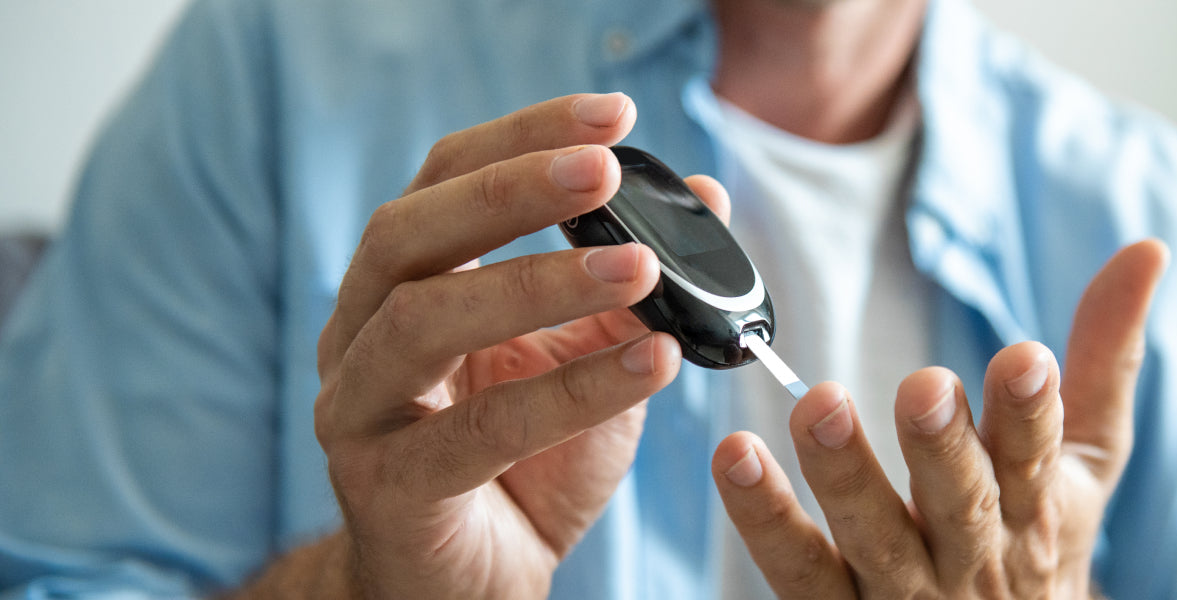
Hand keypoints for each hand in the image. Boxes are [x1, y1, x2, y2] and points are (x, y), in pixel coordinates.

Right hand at [307, 93, 727, 597]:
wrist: (473, 586)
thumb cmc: (524, 466)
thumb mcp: (588, 356)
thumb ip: (632, 283)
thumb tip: (706, 197)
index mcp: (402, 284)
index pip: (445, 182)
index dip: (522, 138)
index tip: (613, 116)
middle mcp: (361, 333)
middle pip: (409, 231)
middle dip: (510, 190)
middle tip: (603, 169)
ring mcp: (359, 409)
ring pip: (422, 319)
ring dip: (536, 283)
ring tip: (638, 269)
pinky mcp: (388, 486)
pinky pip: (479, 431)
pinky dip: (571, 391)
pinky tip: (649, 364)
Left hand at [711, 240, 1168, 598]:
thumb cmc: (1039, 541)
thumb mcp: (1086, 459)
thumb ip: (1106, 357)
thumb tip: (1148, 249)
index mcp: (1036, 506)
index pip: (1039, 454)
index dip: (1031, 410)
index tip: (1023, 358)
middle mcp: (973, 554)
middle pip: (963, 503)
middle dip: (944, 446)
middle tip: (925, 386)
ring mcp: (904, 591)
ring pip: (874, 538)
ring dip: (846, 477)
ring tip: (818, 407)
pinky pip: (797, 570)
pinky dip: (765, 520)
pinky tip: (736, 460)